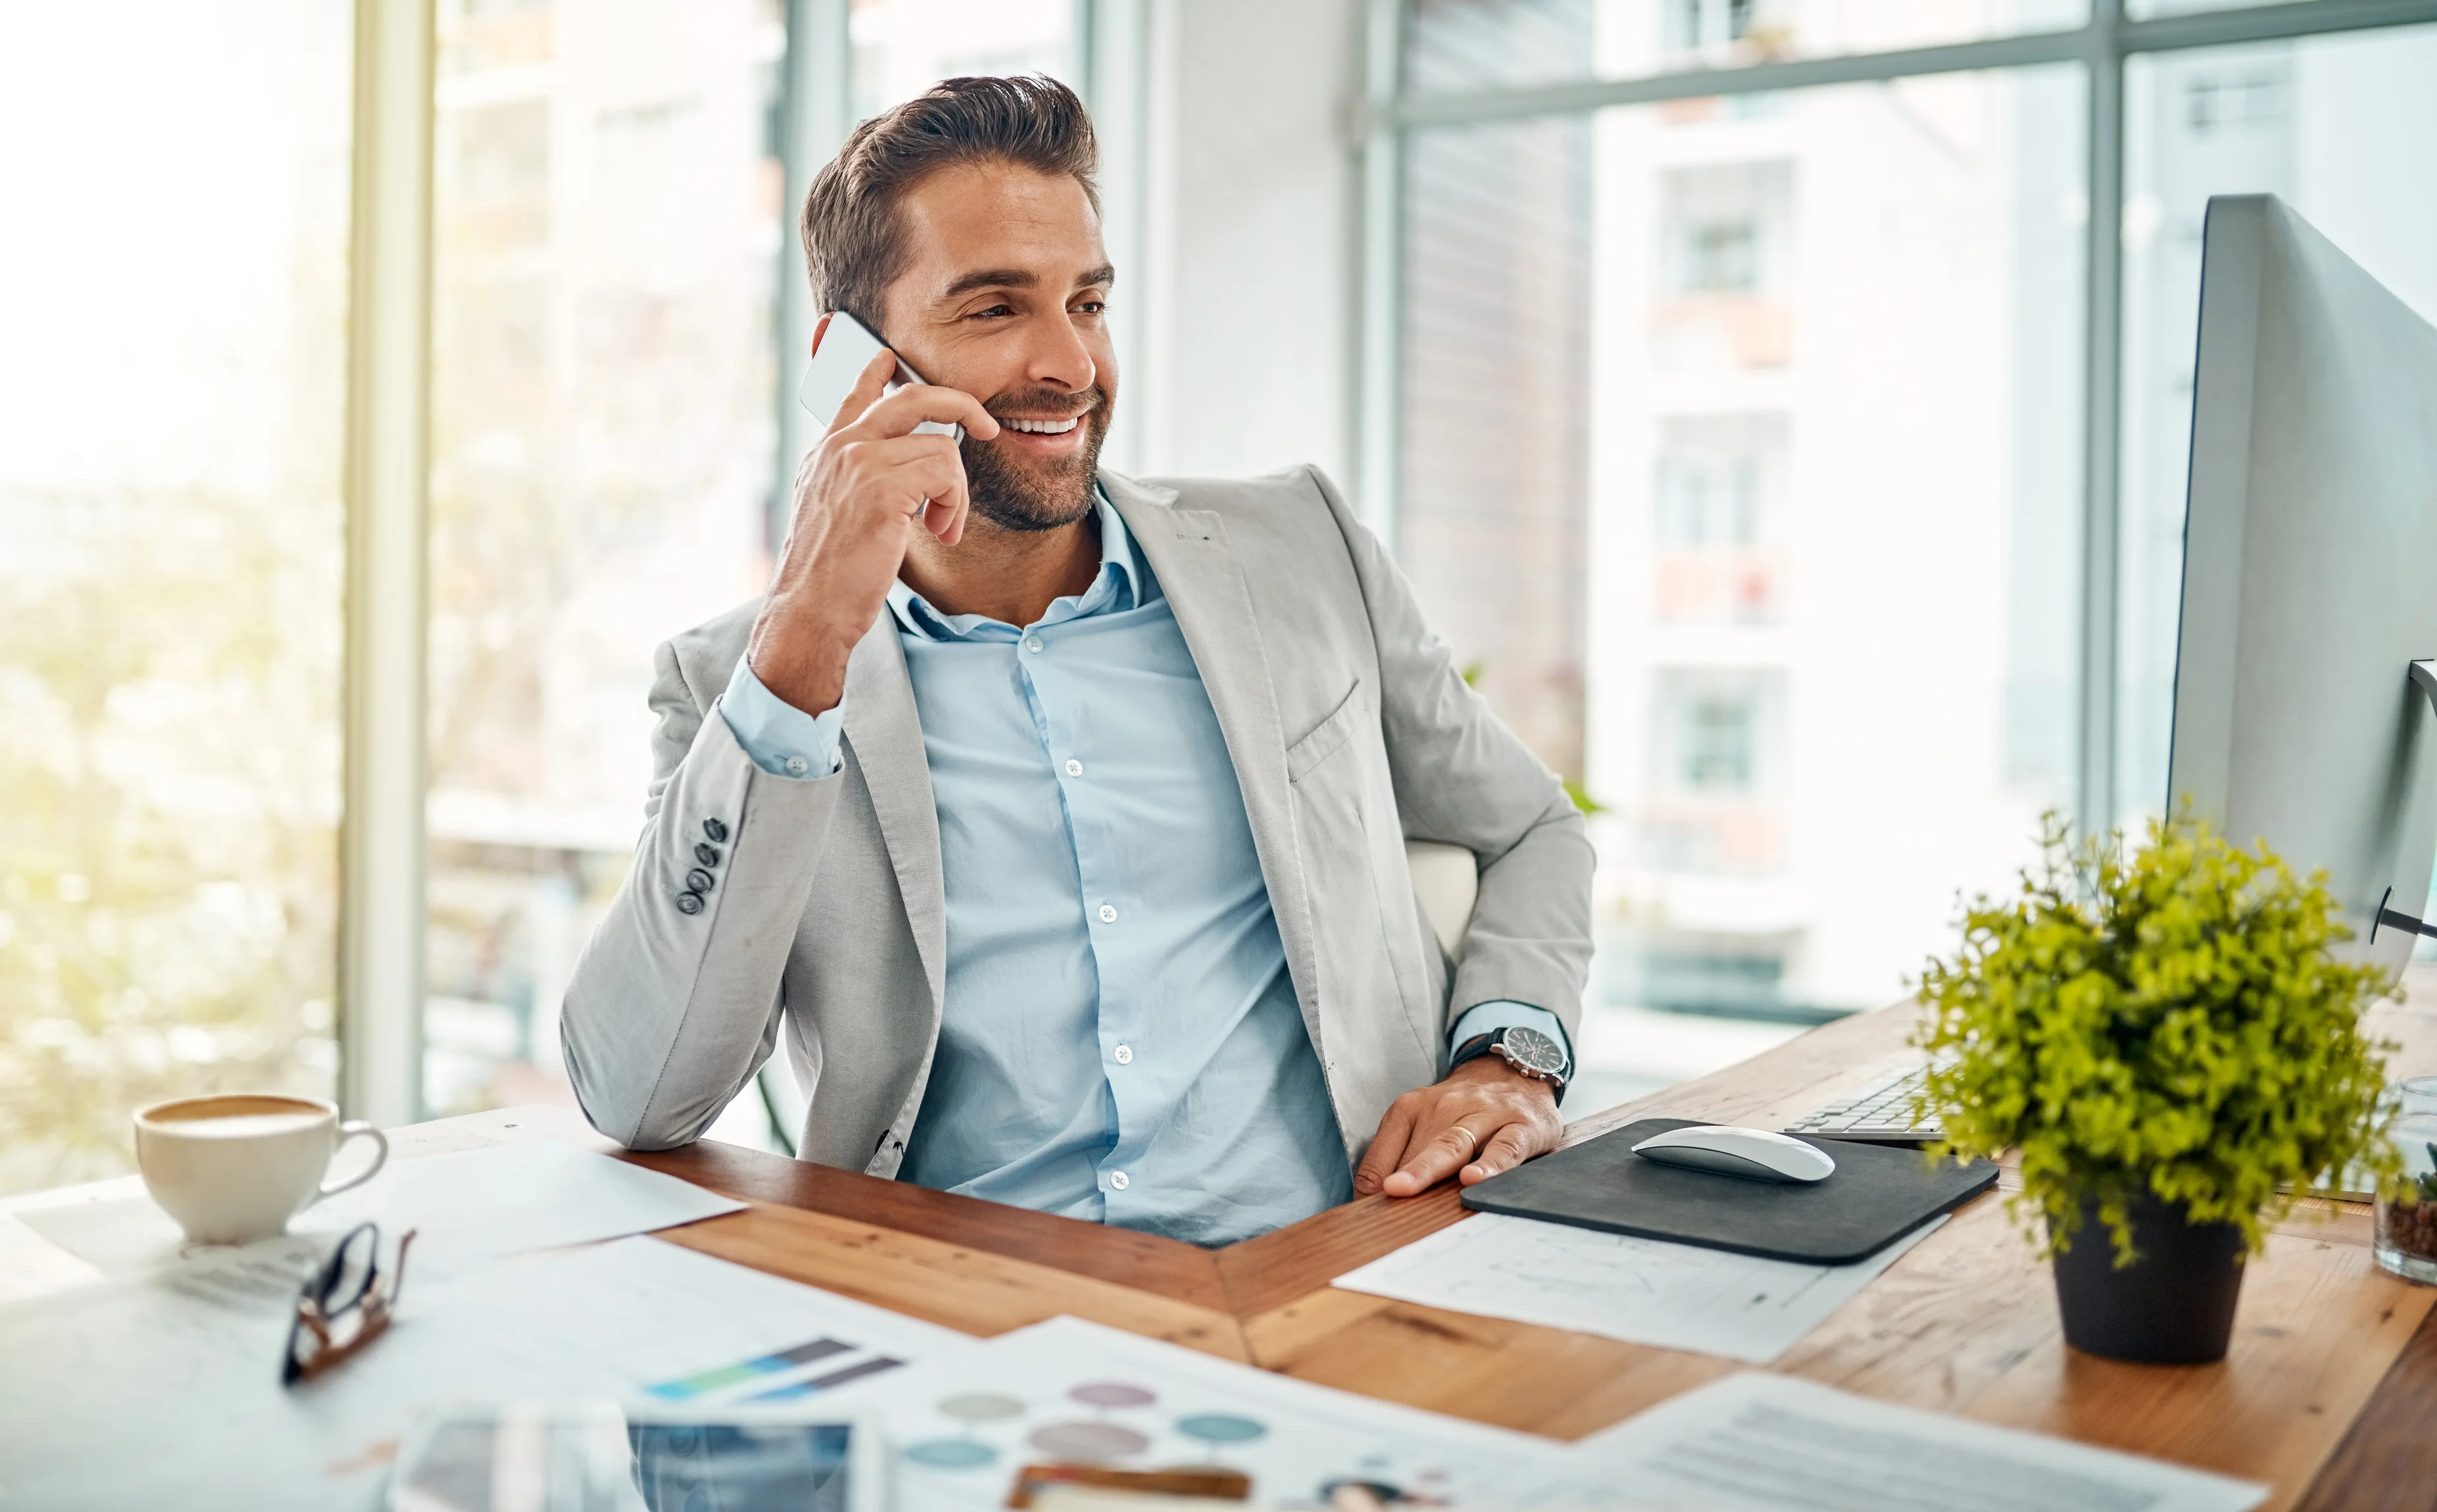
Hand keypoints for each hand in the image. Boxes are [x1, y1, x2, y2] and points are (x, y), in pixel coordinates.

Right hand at [746, 339, 999, 716]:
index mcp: (827, 452)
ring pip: (941, 444)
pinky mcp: (881, 487)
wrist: (809, 610)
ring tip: (943, 524)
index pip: (853, 392)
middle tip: (986, 427)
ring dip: (957, 490)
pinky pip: (946, 472)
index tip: (890, 357)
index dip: (875, 369)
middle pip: (913, 395)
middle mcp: (840, 447)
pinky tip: (939, 531)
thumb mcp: (838, 515)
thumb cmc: (830, 574)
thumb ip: (864, 483)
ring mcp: (858, 462)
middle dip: (960, 403)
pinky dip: (954, 504)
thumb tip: (912, 475)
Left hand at [1354, 1055, 1562, 1198]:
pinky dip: (1489, 1165)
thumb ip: (1401, 1155)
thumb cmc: (1464, 1111)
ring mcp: (1484, 1115)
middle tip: (1385, 1195)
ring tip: (1410, 1188)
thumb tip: (1372, 1202)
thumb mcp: (1426, 1120)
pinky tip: (1473, 1179)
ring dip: (1429, 1168)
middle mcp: (1446, 1107)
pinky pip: (1504, 1149)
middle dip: (1401, 1174)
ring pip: (1454, 1145)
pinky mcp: (1520, 1127)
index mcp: (1413, 1108)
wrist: (1515, 1074)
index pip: (1386, 1148)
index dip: (1374, 1182)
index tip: (1366, 1210)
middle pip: (1420, 1146)